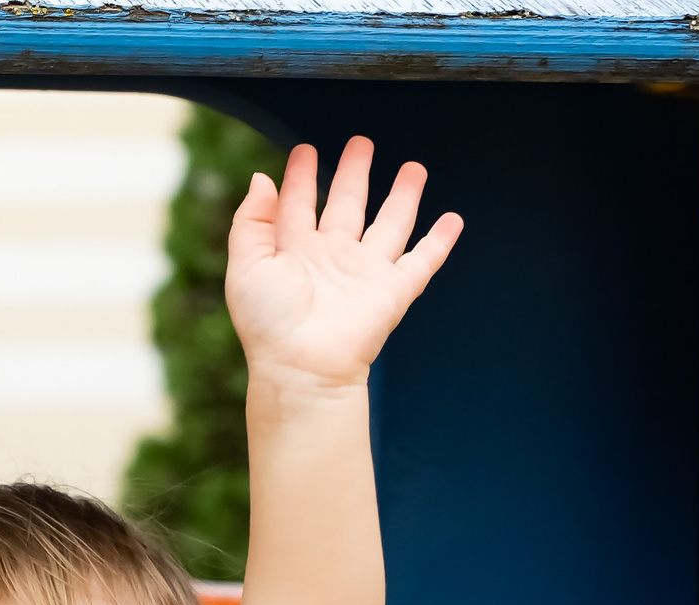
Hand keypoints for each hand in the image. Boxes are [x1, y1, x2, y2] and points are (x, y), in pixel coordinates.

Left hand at [227, 137, 461, 395]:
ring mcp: (365, 273)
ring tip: (414, 168)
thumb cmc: (269, 323)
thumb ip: (250, 221)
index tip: (304, 150)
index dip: (300, 177)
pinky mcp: (394, 290)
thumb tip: (260, 179)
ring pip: (389, 224)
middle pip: (346, 204)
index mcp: (294, 252)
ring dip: (403, 196)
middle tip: (361, 143)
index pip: (298, 204)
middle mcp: (332, 258)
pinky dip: (440, 242)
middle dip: (354, 173)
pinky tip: (453, 220)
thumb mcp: (245, 266)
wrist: (303, 366)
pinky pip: (423, 260)